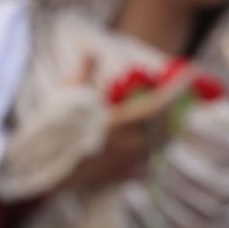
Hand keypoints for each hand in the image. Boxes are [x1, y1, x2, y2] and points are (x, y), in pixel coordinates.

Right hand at [60, 57, 194, 190]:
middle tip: (184, 93)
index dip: (177, 89)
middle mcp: (129, 145)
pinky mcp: (122, 175)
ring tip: (173, 115)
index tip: (189, 73)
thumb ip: (83, 75)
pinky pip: (147, 163)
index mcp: (118, 124)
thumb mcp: (63, 99)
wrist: (39, 171)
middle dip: (178, 108)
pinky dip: (152, 149)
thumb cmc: (49, 132)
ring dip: (168, 128)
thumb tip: (92, 52)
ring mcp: (128, 163)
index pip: (158, 105)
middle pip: (167, 126)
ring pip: (160, 144)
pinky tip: (151, 143)